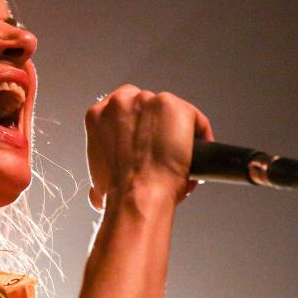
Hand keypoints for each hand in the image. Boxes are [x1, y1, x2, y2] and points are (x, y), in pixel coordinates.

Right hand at [84, 85, 212, 209]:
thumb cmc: (120, 191)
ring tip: (180, 154)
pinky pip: (194, 118)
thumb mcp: (98, 177)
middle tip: (162, 150)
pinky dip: (200, 135)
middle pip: (147, 106)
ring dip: (176, 130)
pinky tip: (196, 153)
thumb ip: (104, 167)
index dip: (136, 125)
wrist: (137, 196)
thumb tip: (102, 188)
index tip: (144, 140)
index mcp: (97, 115)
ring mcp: (148, 101)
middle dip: (155, 126)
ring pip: (171, 112)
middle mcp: (120, 102)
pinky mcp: (174, 106)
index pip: (122, 108)